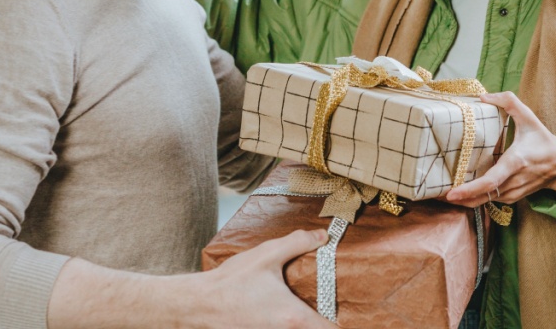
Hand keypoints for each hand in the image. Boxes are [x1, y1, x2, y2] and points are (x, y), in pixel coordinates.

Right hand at [46, 229, 334, 328]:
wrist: (198, 304)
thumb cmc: (231, 283)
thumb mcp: (267, 256)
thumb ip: (297, 243)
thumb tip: (322, 235)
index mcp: (293, 318)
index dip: (344, 324)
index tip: (357, 314)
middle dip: (324, 323)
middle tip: (331, 309)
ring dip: (306, 323)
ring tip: (312, 309)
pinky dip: (289, 326)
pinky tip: (285, 313)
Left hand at [442, 92, 555, 207]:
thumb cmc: (543, 141)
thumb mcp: (530, 117)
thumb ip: (509, 102)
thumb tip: (484, 96)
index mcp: (515, 162)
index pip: (491, 182)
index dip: (470, 189)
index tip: (452, 193)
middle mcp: (513, 181)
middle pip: (481, 197)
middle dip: (458, 200)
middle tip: (434, 195)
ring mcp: (512, 193)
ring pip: (483, 202)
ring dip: (464, 201)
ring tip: (441, 195)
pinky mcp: (511, 198)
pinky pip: (489, 201)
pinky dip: (474, 199)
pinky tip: (460, 193)